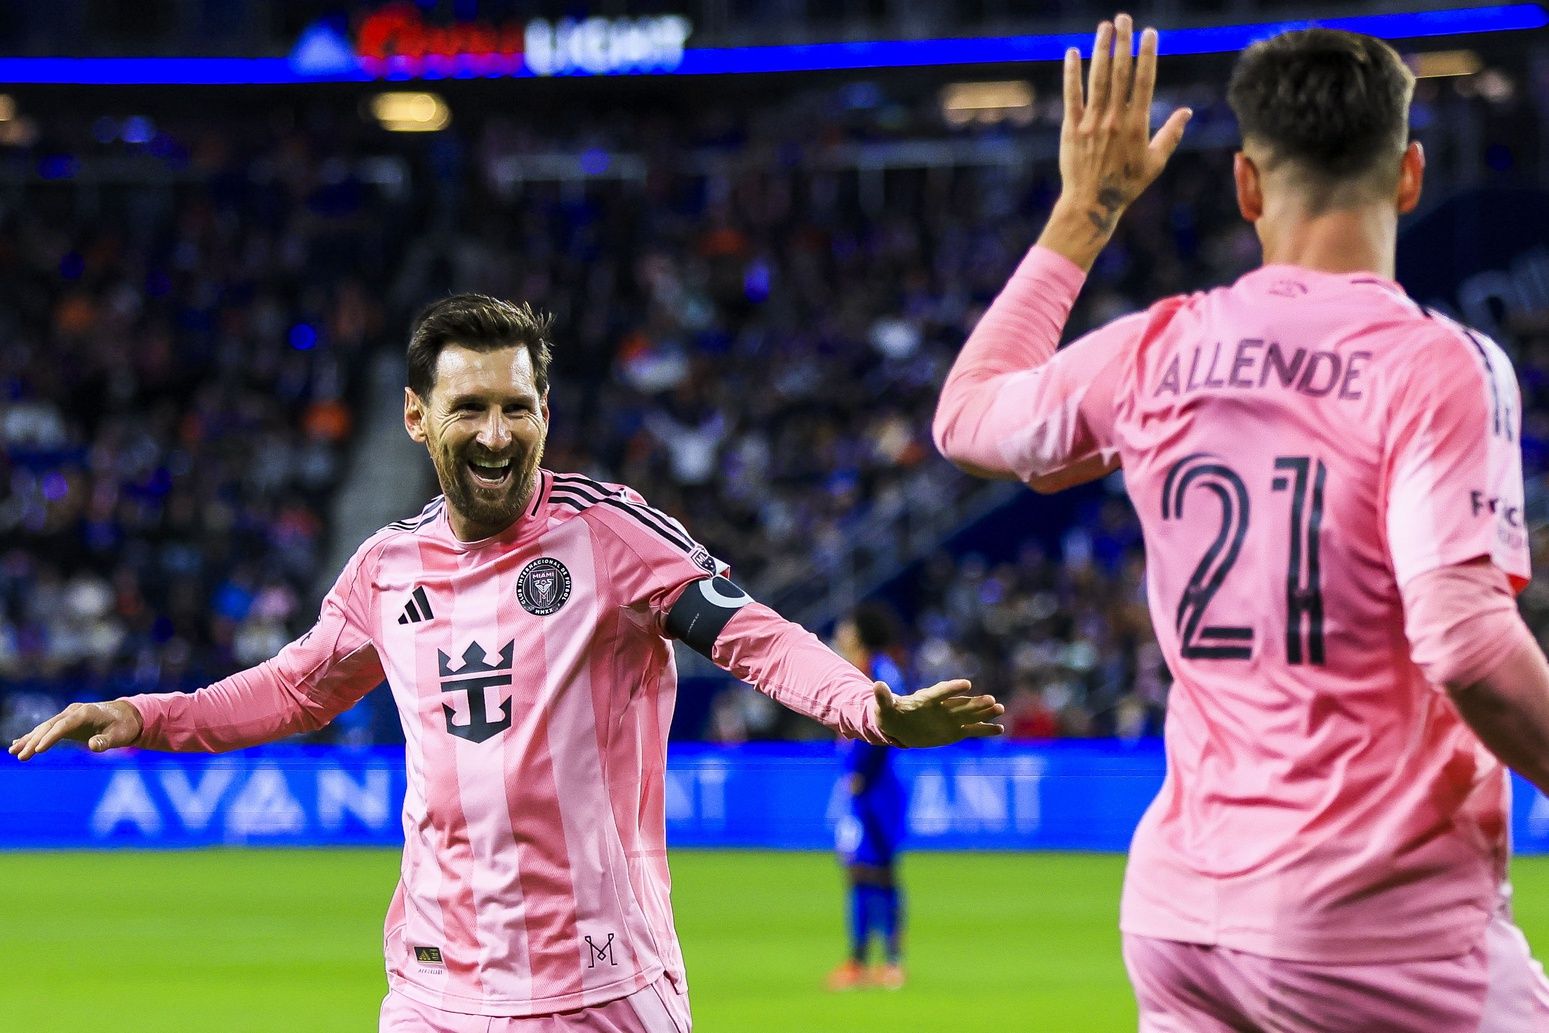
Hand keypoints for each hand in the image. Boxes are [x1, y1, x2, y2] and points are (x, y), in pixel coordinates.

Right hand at [8, 699, 142, 760]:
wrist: (126, 716)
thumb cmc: (123, 726)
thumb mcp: (120, 735)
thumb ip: (106, 740)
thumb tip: (94, 746)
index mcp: (85, 713)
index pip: (64, 725)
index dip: (51, 737)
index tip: (39, 749)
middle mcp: (73, 712)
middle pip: (50, 726)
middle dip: (34, 741)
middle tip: (21, 756)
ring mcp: (67, 716)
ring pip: (44, 728)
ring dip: (29, 739)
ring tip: (13, 751)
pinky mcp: (65, 723)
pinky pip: (46, 730)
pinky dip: (32, 737)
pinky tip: (17, 744)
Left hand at [873, 679, 1003, 747]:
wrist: (896, 726)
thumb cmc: (888, 713)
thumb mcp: (882, 707)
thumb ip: (882, 697)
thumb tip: (876, 685)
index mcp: (925, 699)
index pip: (941, 692)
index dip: (953, 688)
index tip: (966, 685)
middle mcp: (941, 707)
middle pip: (960, 703)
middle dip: (975, 703)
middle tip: (992, 700)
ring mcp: (949, 719)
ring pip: (969, 714)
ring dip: (984, 712)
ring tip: (1000, 709)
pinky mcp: (953, 731)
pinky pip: (971, 730)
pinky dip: (984, 729)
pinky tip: (999, 729)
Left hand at [1039, 13, 1192, 270]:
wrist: (1091, 203)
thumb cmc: (1126, 186)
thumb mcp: (1155, 162)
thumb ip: (1170, 134)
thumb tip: (1187, 112)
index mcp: (1137, 124)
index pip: (1144, 81)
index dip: (1147, 54)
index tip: (1150, 32)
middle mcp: (1114, 119)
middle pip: (1120, 73)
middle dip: (1123, 42)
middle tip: (1124, 17)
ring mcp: (1091, 123)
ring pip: (1097, 79)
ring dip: (1100, 50)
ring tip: (1104, 27)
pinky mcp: (1072, 128)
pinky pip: (1071, 96)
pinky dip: (1071, 73)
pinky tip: (1071, 53)